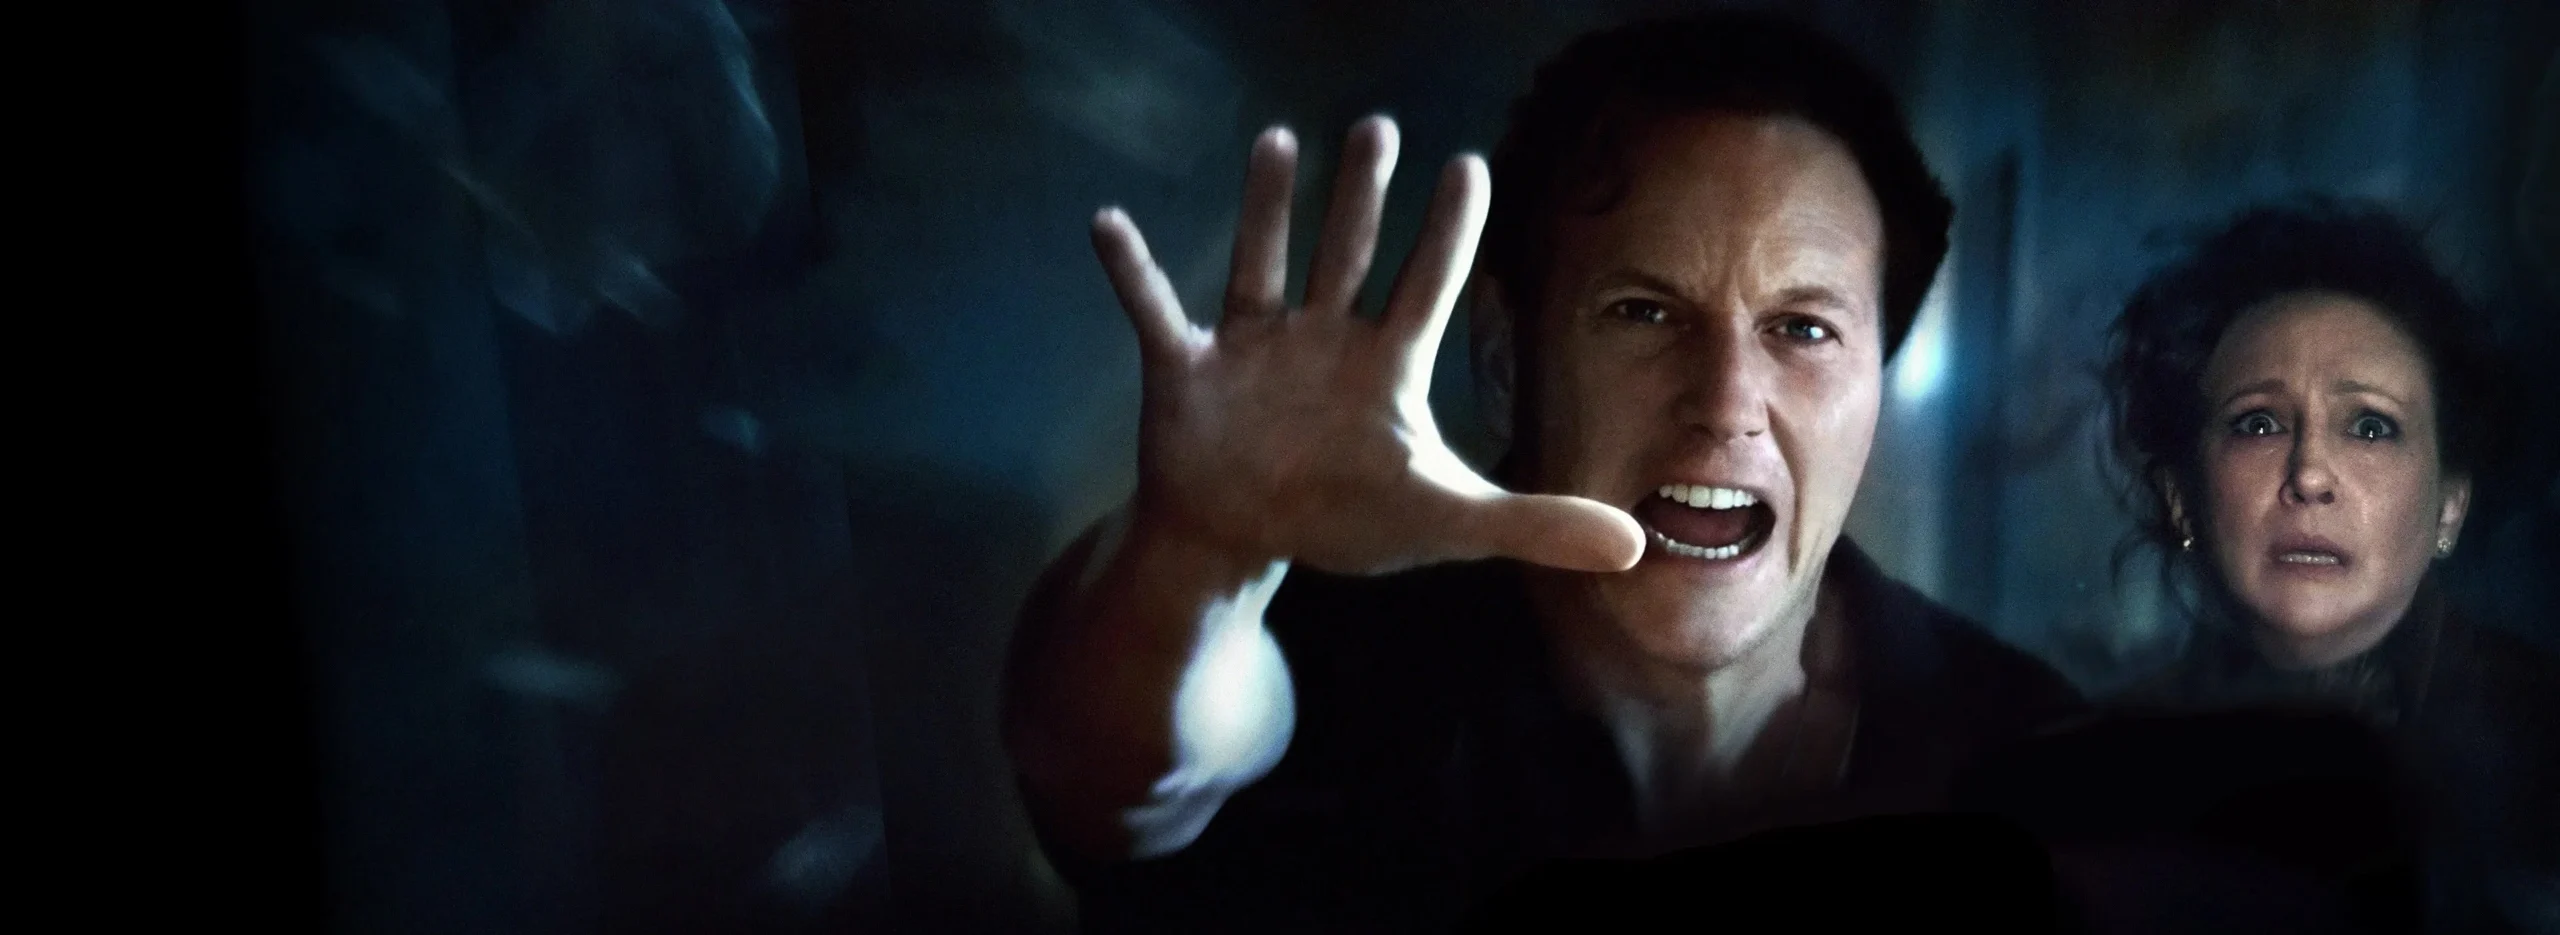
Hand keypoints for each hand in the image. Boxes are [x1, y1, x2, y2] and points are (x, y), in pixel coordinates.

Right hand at [1090, 116, 1642, 575]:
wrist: (1245, 536)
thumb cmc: (1347, 515)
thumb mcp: (1446, 522)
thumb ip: (1537, 524)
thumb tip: (1637, 549)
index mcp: (1385, 363)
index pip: (1427, 283)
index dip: (1448, 230)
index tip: (1469, 164)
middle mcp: (1321, 336)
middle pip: (1348, 251)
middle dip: (1362, 193)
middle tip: (1379, 129)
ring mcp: (1251, 347)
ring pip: (1261, 262)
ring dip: (1266, 206)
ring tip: (1278, 139)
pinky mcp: (1186, 369)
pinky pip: (1154, 312)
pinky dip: (1130, 272)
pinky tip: (1106, 223)